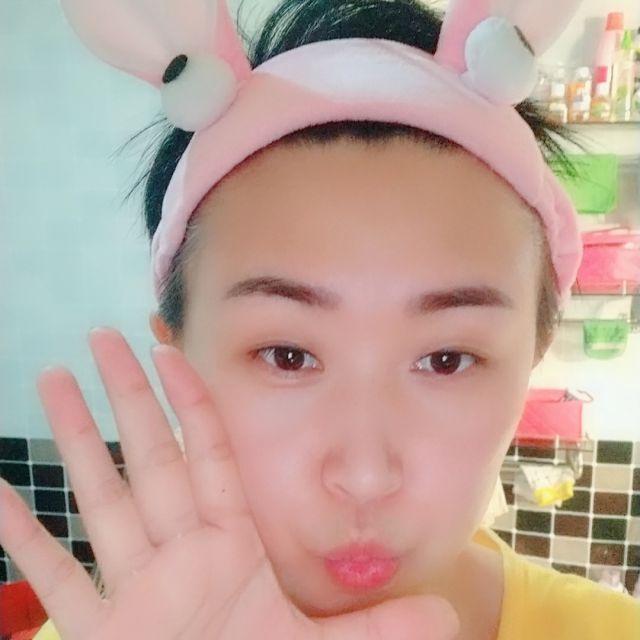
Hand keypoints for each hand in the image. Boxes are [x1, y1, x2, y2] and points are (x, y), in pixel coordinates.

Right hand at [0, 327, 458, 639]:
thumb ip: (378, 632)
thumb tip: (448, 614)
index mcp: (229, 545)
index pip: (207, 452)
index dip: (191, 400)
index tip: (173, 349)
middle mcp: (178, 552)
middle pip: (148, 455)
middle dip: (126, 396)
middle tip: (103, 337)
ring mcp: (135, 589)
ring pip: (100, 496)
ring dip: (75, 440)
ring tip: (52, 382)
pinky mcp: (101, 631)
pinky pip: (56, 577)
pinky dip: (25, 541)